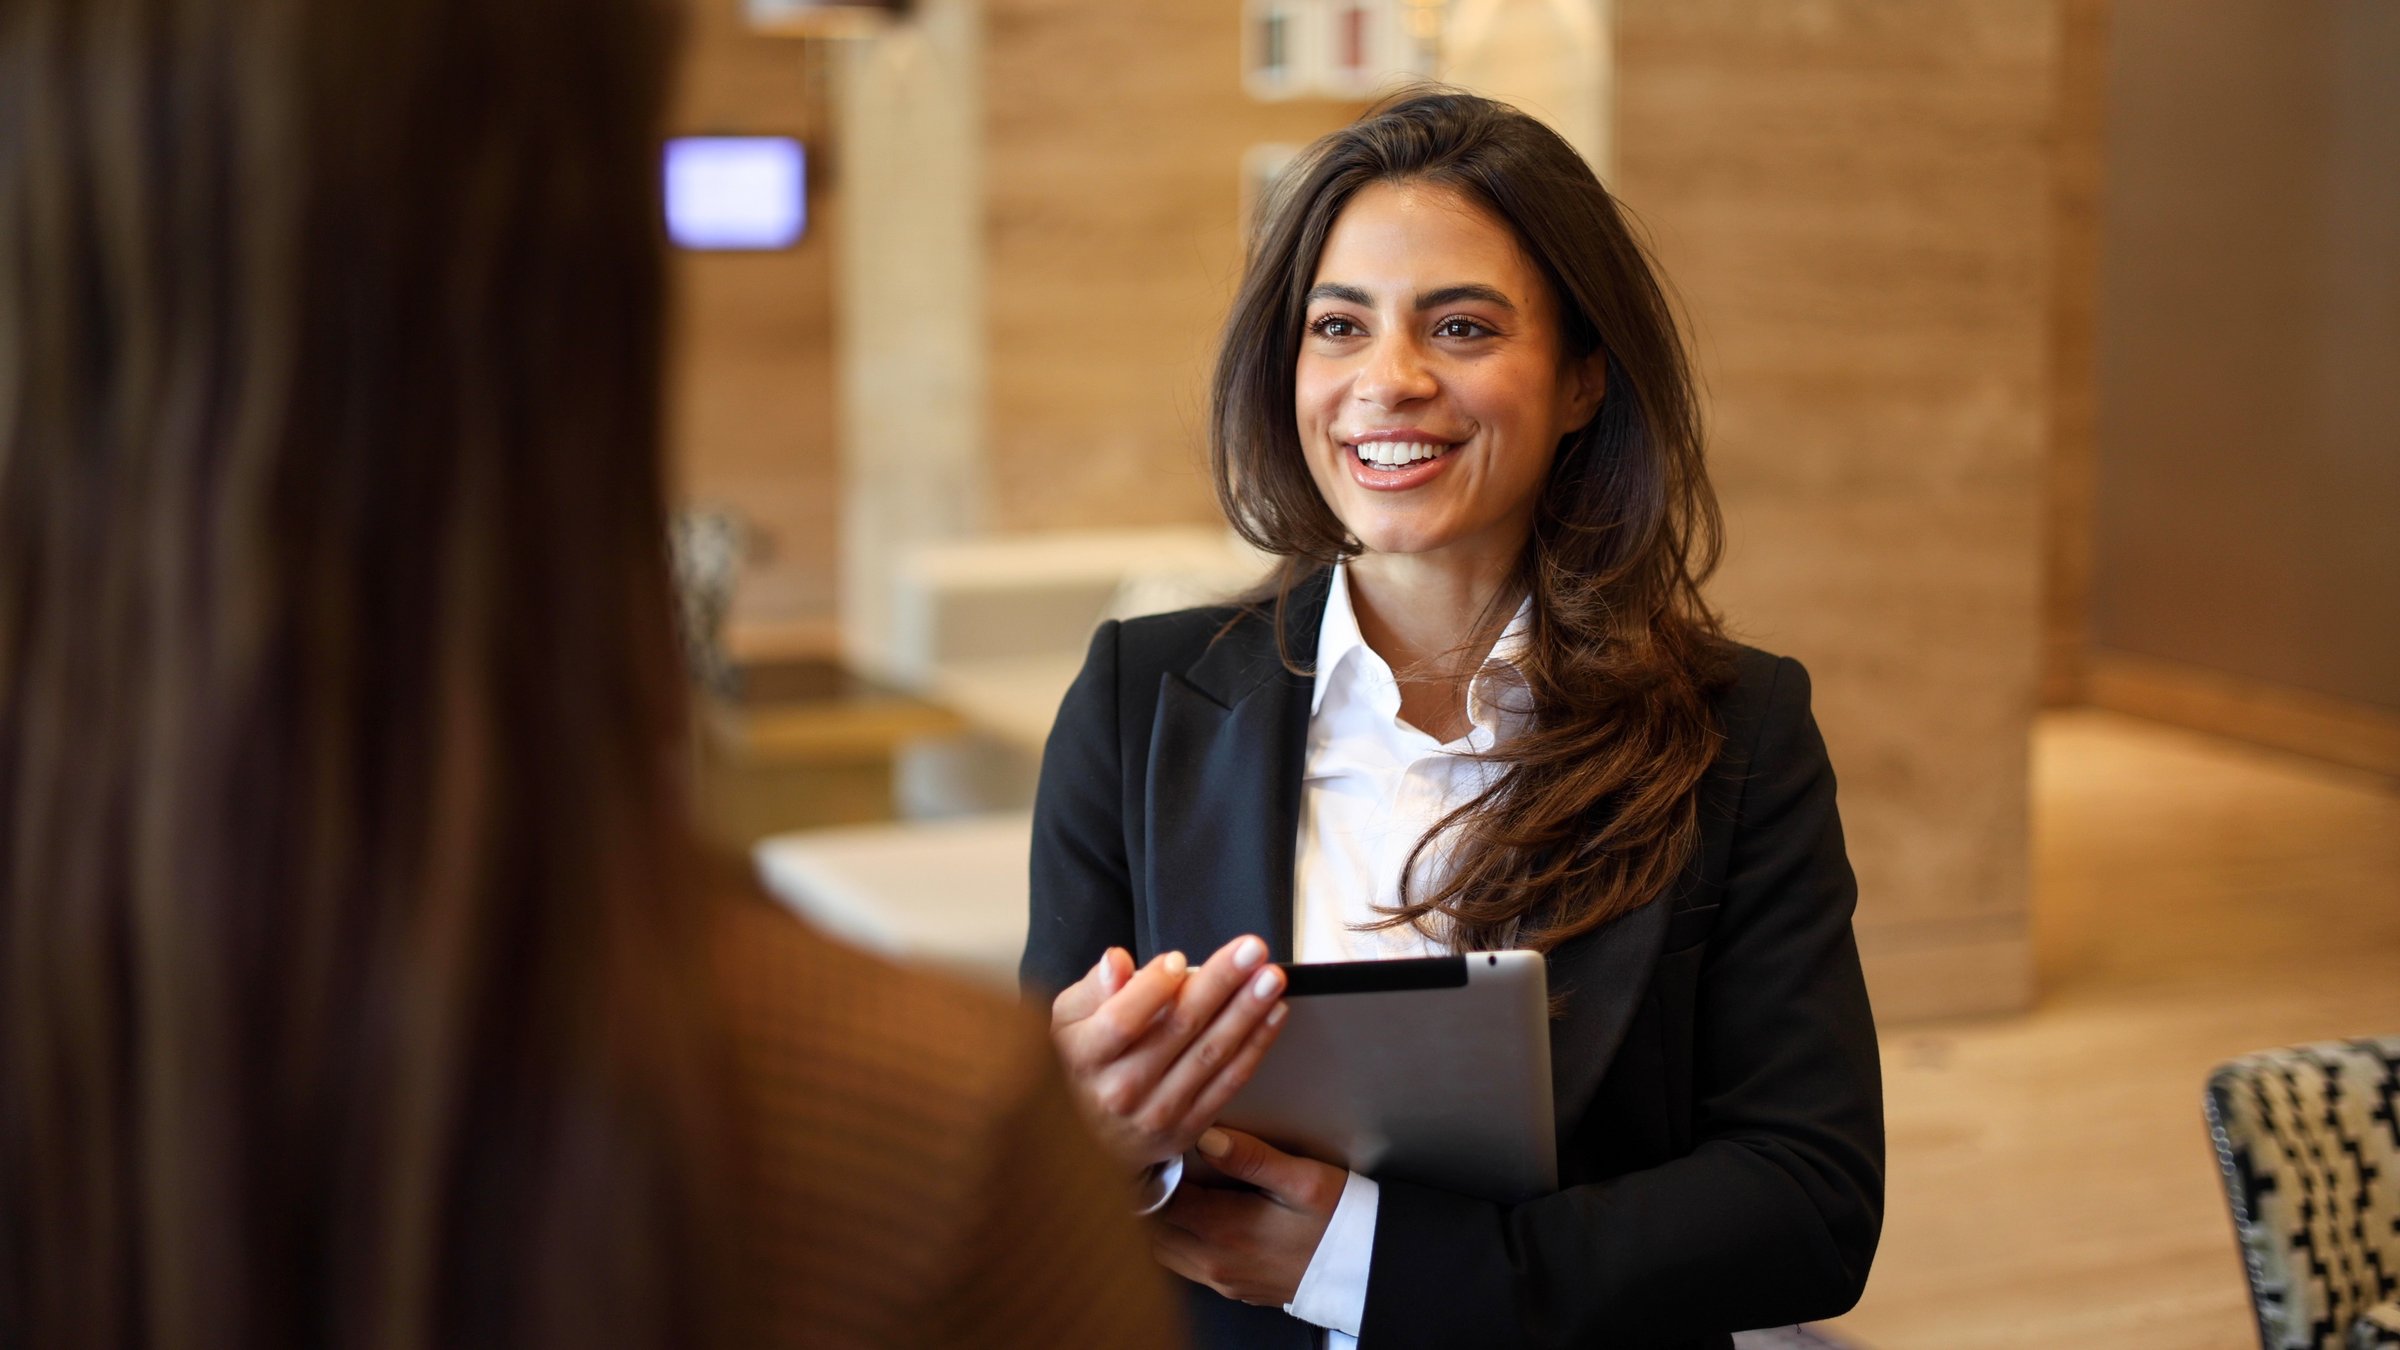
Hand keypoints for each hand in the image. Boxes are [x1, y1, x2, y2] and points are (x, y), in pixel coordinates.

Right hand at [1049, 937, 1288, 1171]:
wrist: (1092, 1145)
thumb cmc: (1082, 1069)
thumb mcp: (1067, 1023)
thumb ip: (1093, 988)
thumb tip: (1118, 961)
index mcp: (1085, 1058)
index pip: (1122, 1021)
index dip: (1153, 988)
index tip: (1178, 959)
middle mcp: (1122, 1089)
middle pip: (1179, 1029)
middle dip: (1221, 984)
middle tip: (1251, 950)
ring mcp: (1158, 1112)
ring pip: (1211, 1054)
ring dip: (1248, 1012)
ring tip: (1271, 978)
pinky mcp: (1189, 1127)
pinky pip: (1229, 1082)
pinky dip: (1256, 1045)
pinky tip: (1273, 1014)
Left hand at [1149, 1127, 1347, 1306]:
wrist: (1366, 1268)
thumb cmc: (1337, 1219)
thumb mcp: (1302, 1179)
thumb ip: (1250, 1158)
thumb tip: (1205, 1138)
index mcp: (1224, 1230)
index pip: (1160, 1201)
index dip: (1155, 1173)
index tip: (1163, 1150)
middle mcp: (1215, 1262)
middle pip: (1153, 1230)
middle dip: (1153, 1198)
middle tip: (1164, 1167)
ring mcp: (1222, 1280)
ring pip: (1165, 1252)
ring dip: (1164, 1222)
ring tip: (1180, 1189)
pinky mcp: (1233, 1288)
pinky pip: (1187, 1266)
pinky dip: (1181, 1242)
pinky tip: (1200, 1217)